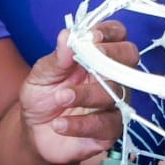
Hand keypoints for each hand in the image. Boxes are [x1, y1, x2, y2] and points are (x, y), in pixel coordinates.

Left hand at [17, 23, 128, 164]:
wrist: (35, 132)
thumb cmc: (43, 97)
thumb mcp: (42, 75)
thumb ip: (57, 58)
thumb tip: (67, 35)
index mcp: (96, 55)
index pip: (116, 33)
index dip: (108, 32)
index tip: (91, 37)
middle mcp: (111, 75)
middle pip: (129, 56)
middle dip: (111, 57)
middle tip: (86, 65)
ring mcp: (114, 101)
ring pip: (117, 92)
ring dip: (87, 94)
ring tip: (60, 98)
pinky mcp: (111, 129)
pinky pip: (106, 124)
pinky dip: (82, 124)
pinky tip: (60, 124)